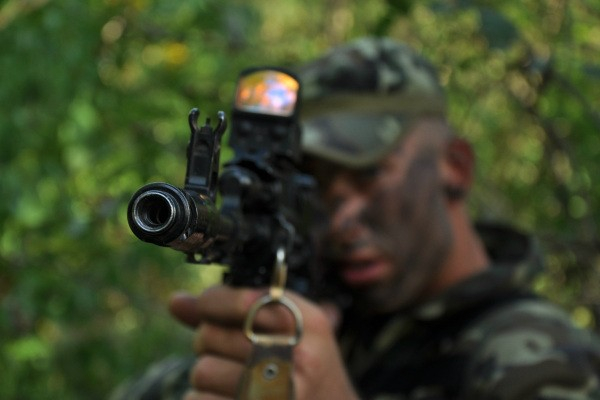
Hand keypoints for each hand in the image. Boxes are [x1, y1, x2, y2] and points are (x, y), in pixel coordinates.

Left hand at [169, 285, 358, 399]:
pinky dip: (205, 399)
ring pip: (202, 370)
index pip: (243, 300)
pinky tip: (228, 398)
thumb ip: (231, 312)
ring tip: (232, 379)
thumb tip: (176, 301)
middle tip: (228, 351)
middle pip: (212, 335)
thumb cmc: (303, 367)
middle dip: (209, 341)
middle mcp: (298, 358)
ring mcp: (279, 394)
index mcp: (308, 324)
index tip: (208, 308)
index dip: (213, 302)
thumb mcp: (286, 330)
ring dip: (207, 375)